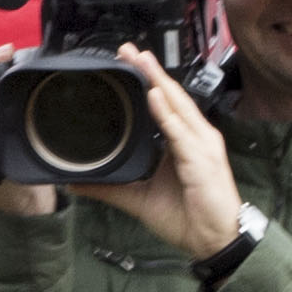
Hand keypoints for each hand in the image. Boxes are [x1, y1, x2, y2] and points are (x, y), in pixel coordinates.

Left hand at [82, 58, 245, 257]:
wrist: (214, 241)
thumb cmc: (187, 216)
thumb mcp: (139, 199)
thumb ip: (110, 188)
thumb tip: (77, 183)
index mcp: (183, 142)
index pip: (165, 104)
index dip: (148, 81)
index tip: (128, 62)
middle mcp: (195, 138)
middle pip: (172, 96)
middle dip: (151, 72)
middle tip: (128, 50)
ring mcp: (202, 146)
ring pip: (178, 107)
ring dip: (158, 82)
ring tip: (141, 62)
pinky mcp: (203, 160)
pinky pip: (182, 132)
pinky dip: (168, 113)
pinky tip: (155, 96)